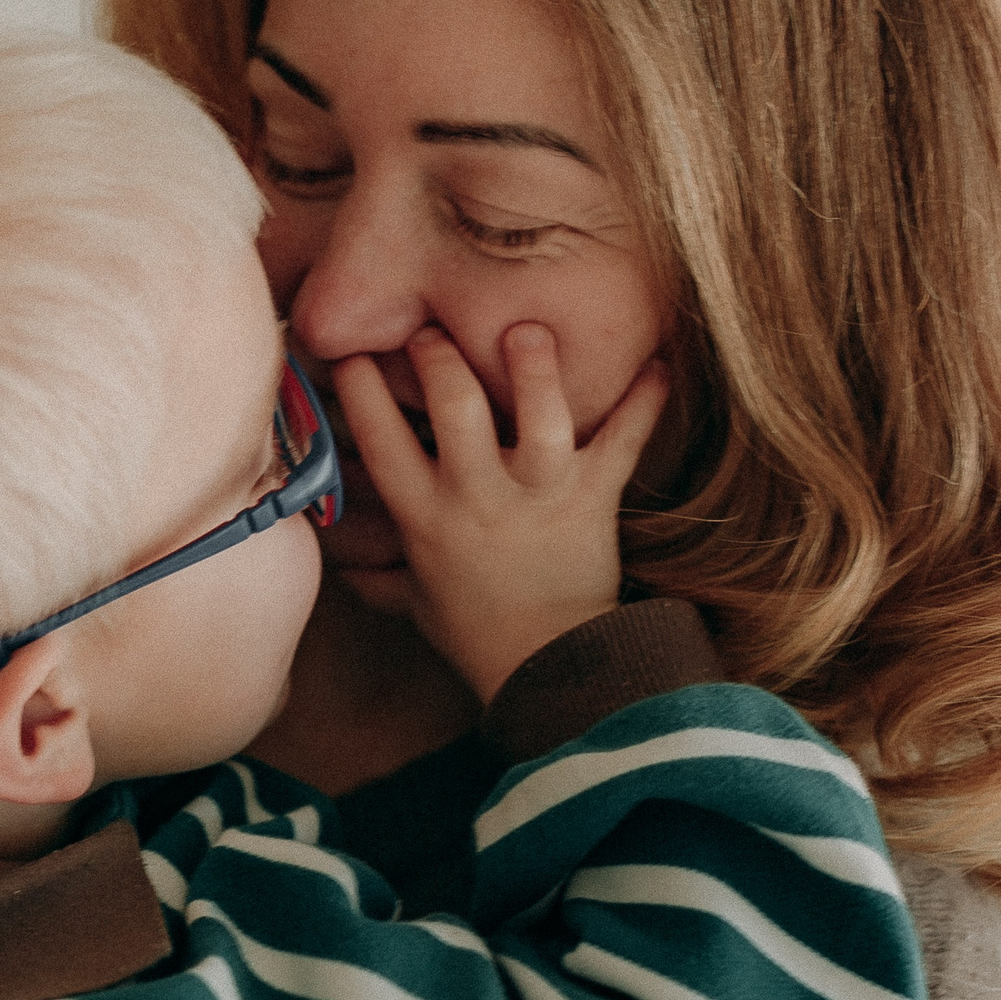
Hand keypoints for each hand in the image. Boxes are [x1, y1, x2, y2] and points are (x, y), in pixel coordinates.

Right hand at [335, 323, 667, 704]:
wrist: (550, 669)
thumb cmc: (477, 635)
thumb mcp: (416, 603)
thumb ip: (379, 578)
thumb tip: (343, 567)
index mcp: (425, 517)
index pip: (380, 440)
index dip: (361, 390)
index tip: (351, 352)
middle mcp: (477, 497)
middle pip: (455, 408)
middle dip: (440, 358)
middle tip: (434, 330)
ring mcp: (539, 495)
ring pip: (540, 418)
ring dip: (534, 367)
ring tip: (527, 330)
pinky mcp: (594, 498)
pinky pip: (623, 442)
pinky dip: (644, 402)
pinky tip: (658, 363)